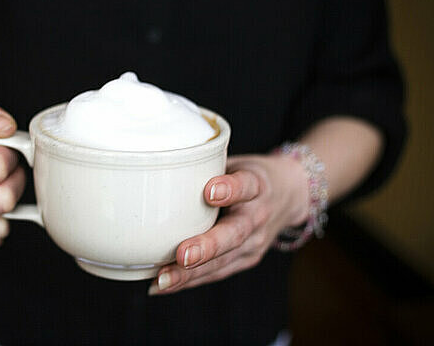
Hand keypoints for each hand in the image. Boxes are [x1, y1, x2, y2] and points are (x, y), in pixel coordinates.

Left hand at [148, 154, 309, 294]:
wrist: (288, 195)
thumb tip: (158, 164)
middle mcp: (258, 215)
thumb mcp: (236, 162)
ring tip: (163, 279)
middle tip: (182, 255)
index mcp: (257, 184)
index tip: (209, 192)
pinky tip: (163, 285)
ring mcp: (255, 242)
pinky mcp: (246, 260)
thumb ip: (205, 167)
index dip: (230, 189)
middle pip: (235, 233)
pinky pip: (216, 273)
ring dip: (190, 273)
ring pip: (223, 261)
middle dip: (207, 247)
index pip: (246, 184)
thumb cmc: (249, 175)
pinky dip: (189, 280)